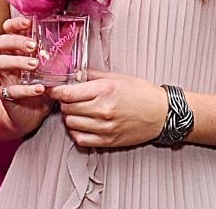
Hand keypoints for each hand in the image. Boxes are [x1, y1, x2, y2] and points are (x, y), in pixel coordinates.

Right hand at [0, 16, 52, 133]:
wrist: (29, 114)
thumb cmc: (40, 83)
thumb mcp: (51, 65)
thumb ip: (59, 49)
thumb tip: (75, 30)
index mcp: (17, 49)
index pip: (8, 30)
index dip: (15, 23)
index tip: (27, 22)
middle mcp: (8, 60)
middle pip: (2, 42)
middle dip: (16, 40)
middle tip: (33, 45)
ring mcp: (6, 77)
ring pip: (1, 62)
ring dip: (19, 61)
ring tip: (35, 65)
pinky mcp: (8, 96)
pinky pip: (12, 90)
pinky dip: (26, 89)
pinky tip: (39, 88)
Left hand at [49, 69, 167, 147]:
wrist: (161, 114)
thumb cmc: (142, 93)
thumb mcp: (118, 77)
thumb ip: (94, 75)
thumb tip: (75, 74)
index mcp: (105, 90)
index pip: (68, 94)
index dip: (56, 91)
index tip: (54, 90)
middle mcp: (103, 110)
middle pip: (67, 108)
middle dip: (64, 102)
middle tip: (69, 98)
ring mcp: (105, 128)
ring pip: (71, 124)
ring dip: (70, 117)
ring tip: (77, 111)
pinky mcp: (108, 141)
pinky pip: (80, 139)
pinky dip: (76, 132)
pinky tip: (82, 124)